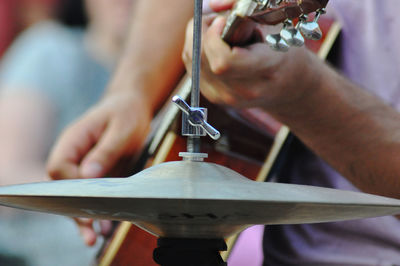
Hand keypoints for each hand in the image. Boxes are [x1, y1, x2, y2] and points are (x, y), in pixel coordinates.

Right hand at [47, 90, 150, 244]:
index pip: (59, 168)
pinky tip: (106, 228)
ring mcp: (84, 167)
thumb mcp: (120, 129)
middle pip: (64, 188)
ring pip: (78, 196)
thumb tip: (88, 175)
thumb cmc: (125, 113)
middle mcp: (74, 156)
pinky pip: (94, 196)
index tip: (88, 196)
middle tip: (89, 230)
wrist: (132, 108)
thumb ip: (105, 151)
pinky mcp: (98, 176)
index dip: (70, 185)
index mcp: (72, 141)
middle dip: (75, 210)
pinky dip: (99, 211)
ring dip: (85, 217)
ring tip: (96, 237)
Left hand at [182, 14, 321, 115]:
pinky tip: (214, 46)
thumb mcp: (274, 27)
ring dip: (198, 39)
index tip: (222, 21)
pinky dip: (198, 52)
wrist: (291, 87)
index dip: (214, 37)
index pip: (223, 62)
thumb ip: (243, 13)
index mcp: (265, 71)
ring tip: (219, 33)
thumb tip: (213, 6)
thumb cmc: (285, 52)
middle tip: (217, 21)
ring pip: (193, 61)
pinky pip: (193, 68)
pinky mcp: (215, 97)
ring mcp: (227, 98)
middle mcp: (243, 90)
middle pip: (201, 58)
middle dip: (202, 31)